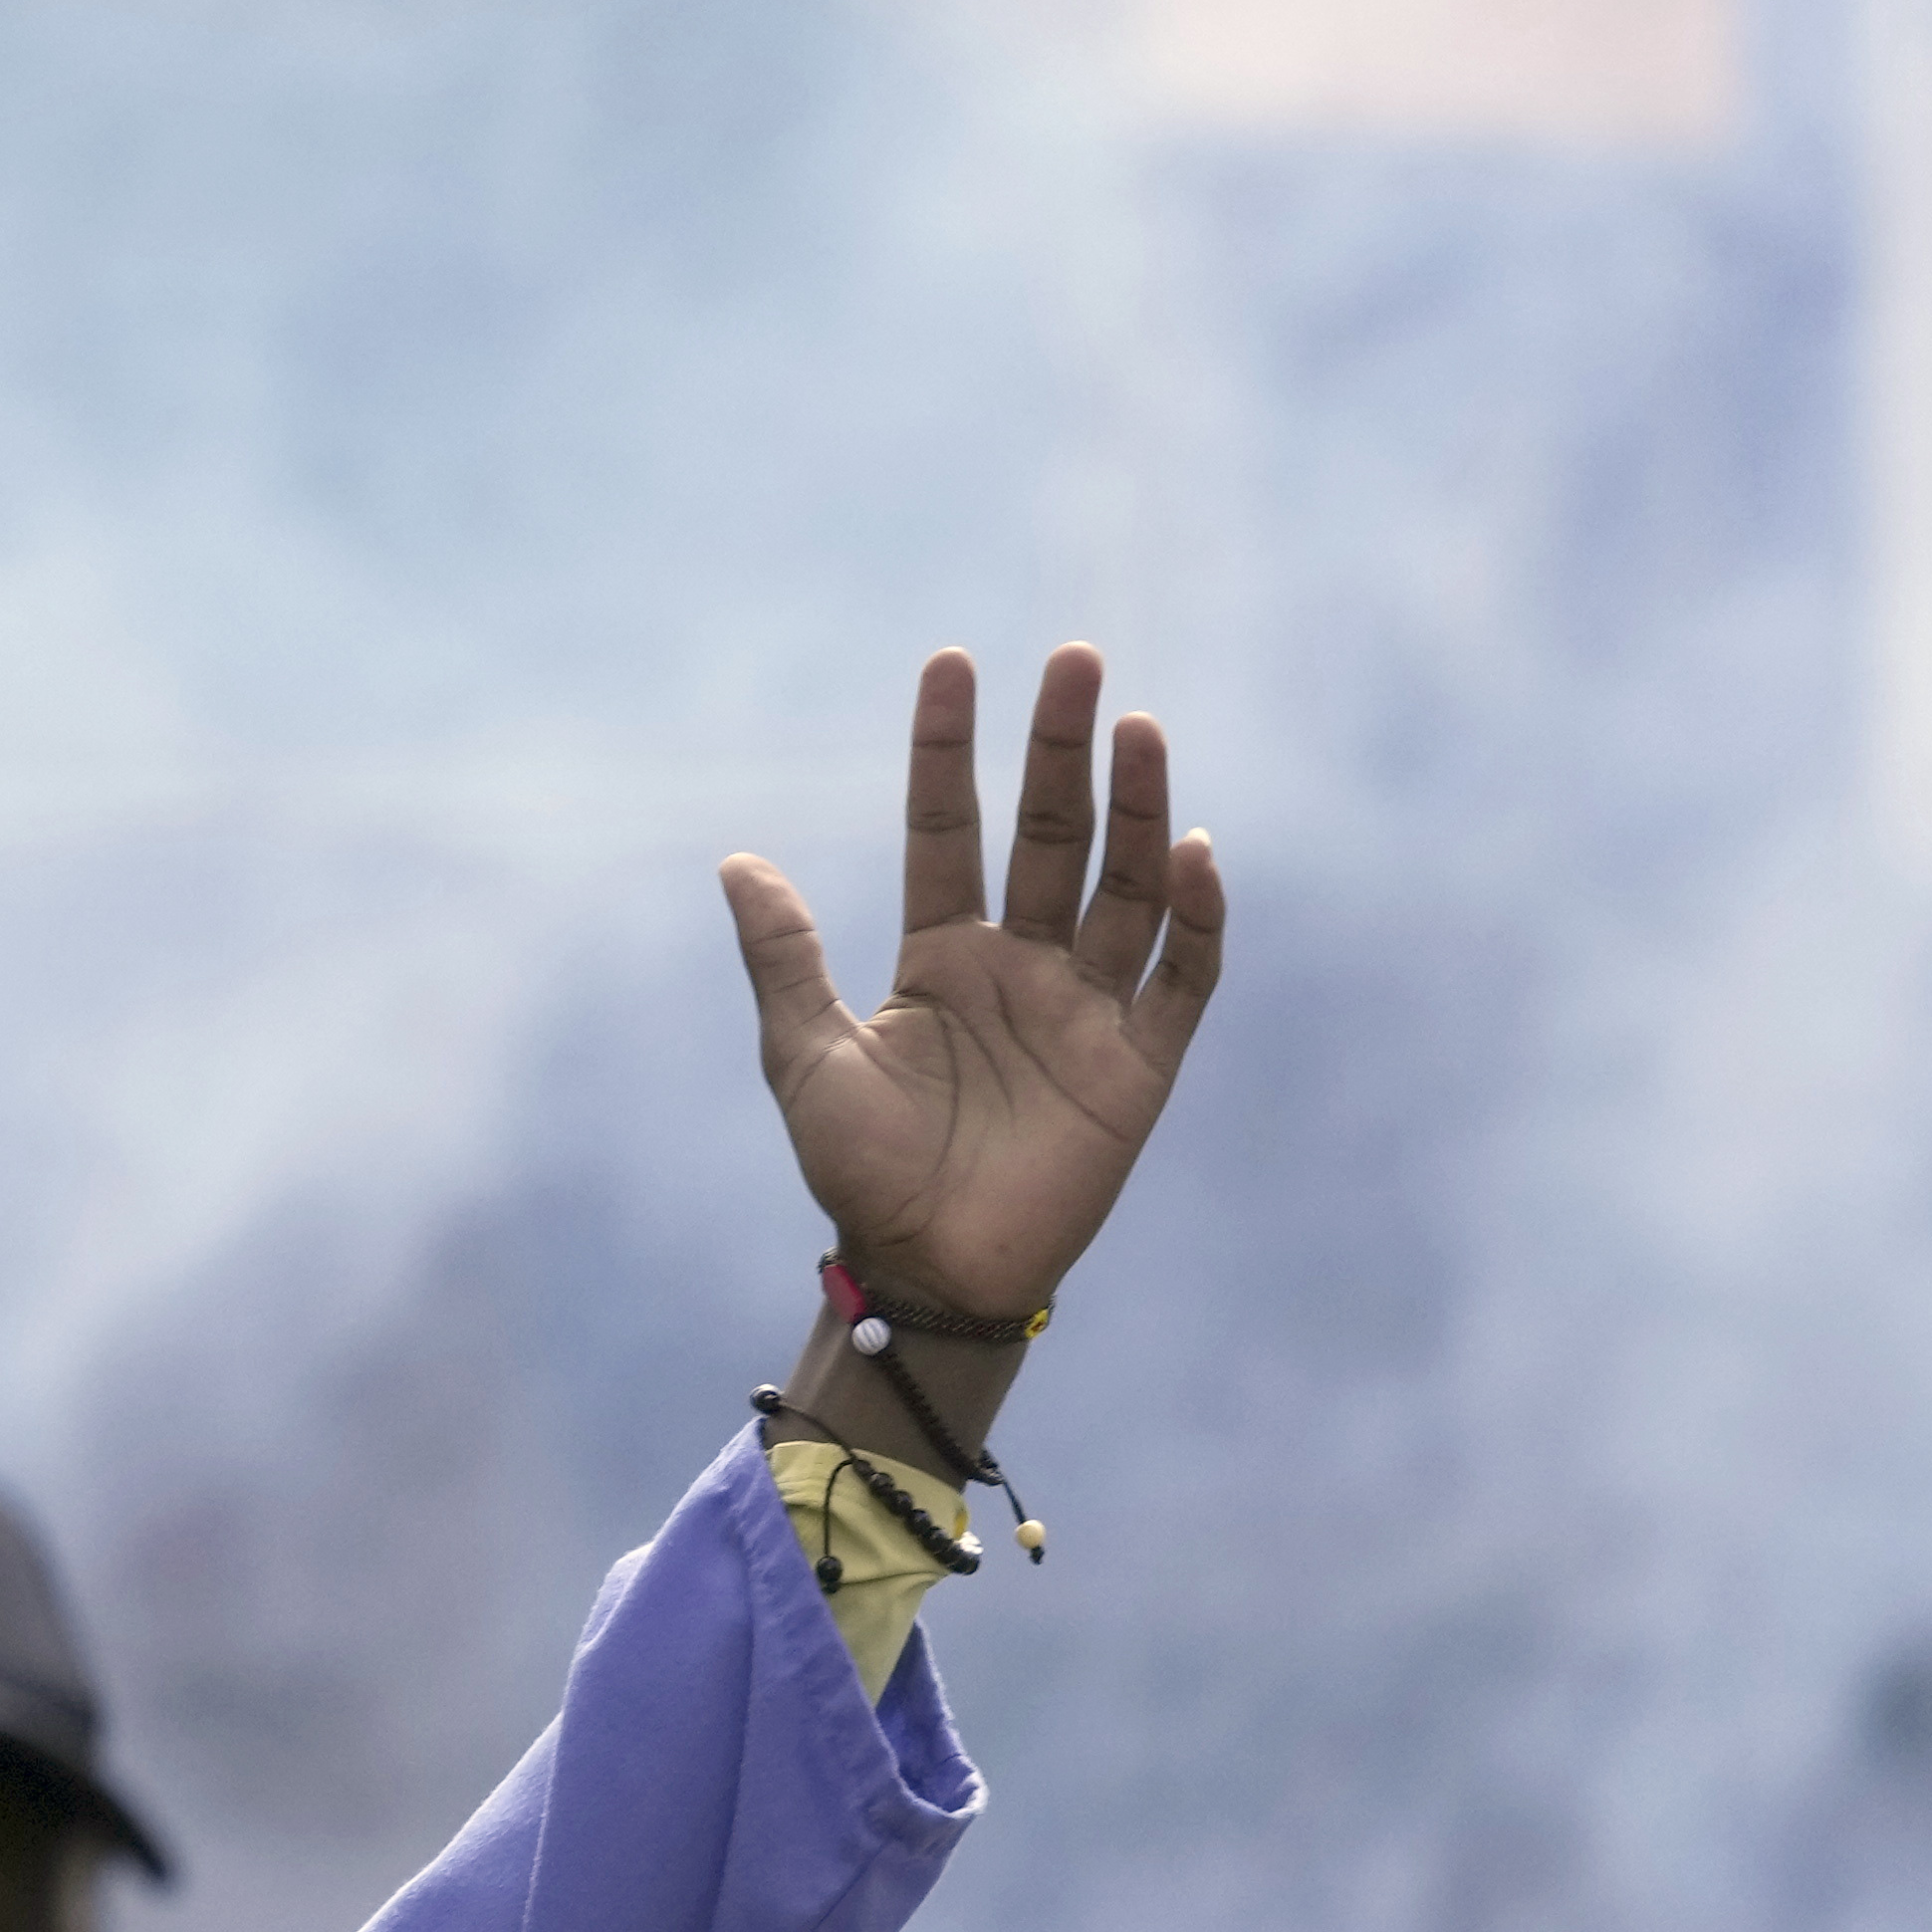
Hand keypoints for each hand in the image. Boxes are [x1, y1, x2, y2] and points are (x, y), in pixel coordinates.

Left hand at [715, 645, 1226, 1331]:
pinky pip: (1183, 976)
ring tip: (1140, 728)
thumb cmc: (860, 1173)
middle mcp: (1022, 966)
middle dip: (1063, 748)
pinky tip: (1192, 851)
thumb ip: (784, 958)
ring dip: (1139, 807)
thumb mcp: (806, 1057)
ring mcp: (1087, 1008)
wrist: (927, 1272)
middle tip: (1076, 659)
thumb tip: (735, 859)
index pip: (950, 829)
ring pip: (1126, 885)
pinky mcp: (1141, 1064)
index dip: (949, 751)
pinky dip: (1196, 916)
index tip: (952, 663)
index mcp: (941, 956)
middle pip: (1053, 834)